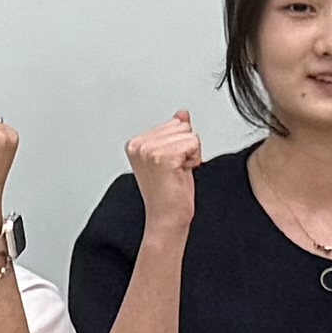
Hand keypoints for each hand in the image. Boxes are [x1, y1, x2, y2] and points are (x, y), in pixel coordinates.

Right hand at [126, 110, 201, 229]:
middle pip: (181, 126)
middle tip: (175, 169)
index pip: (174, 123)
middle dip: (186, 147)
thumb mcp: (172, 157)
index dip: (179, 144)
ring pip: (189, 134)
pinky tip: (181, 173)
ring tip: (177, 172)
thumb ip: (174, 133)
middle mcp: (140, 145)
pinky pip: (193, 144)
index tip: (170, 164)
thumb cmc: (168, 194)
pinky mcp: (164, 157)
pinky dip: (194, 160)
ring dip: (190, 154)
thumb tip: (182, 114)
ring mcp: (150, 150)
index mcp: (136, 143)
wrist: (167, 218)